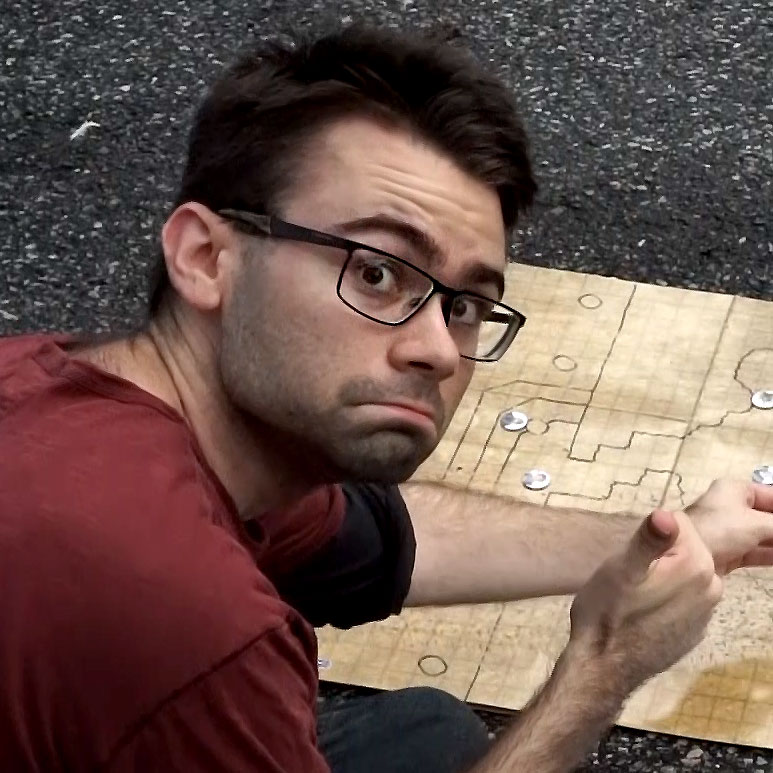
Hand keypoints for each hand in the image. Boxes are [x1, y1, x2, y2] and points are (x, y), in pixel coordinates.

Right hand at [569, 510, 721, 692]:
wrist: (603, 668)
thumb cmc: (607, 613)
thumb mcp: (620, 570)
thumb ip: (647, 540)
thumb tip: (666, 515)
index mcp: (697, 565)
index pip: (678, 522)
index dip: (649, 535)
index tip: (632, 557)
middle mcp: (713, 586)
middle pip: (683, 546)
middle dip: (657, 554)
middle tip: (630, 577)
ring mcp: (706, 612)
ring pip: (682, 570)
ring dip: (660, 575)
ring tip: (633, 595)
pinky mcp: (696, 629)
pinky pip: (682, 596)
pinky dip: (664, 597)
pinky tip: (642, 613)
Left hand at [686, 478, 772, 573]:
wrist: (683, 558)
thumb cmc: (720, 529)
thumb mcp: (756, 523)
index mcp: (734, 491)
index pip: (771, 495)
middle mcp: (732, 508)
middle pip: (769, 517)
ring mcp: (731, 532)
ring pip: (766, 536)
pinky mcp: (730, 554)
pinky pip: (759, 553)